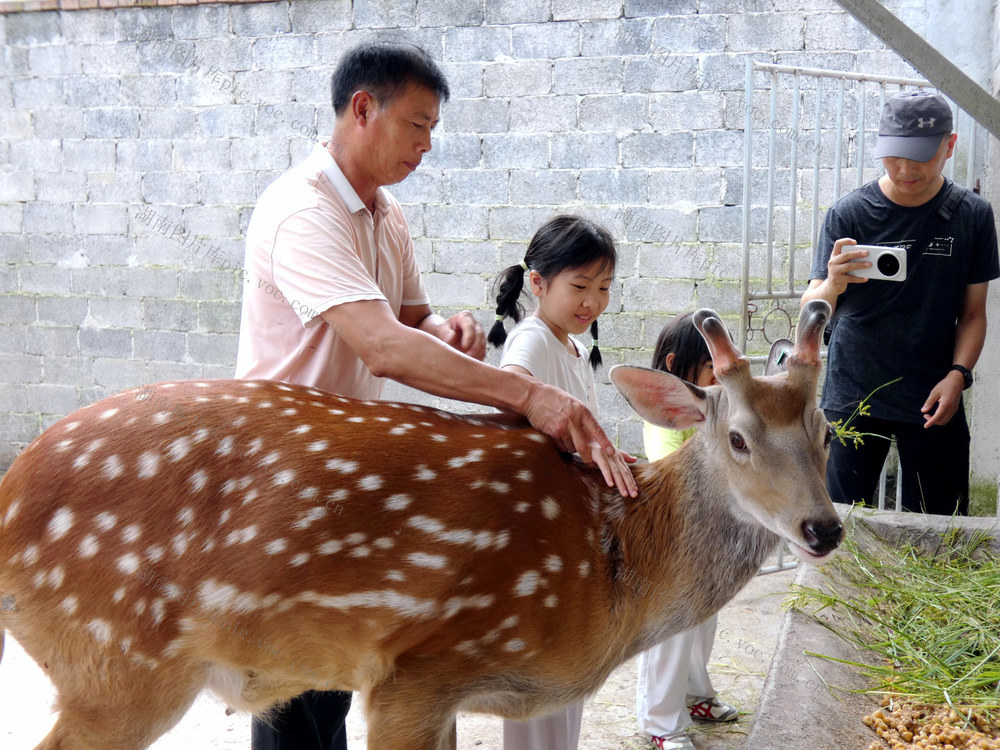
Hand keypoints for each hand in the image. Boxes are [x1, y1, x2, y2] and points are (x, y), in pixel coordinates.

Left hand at [435, 311, 485, 360]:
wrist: (446, 335)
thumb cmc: (444, 331)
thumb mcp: (441, 329)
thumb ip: (445, 333)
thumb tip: (451, 339)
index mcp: (465, 317)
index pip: (469, 326)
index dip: (469, 337)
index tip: (464, 347)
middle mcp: (475, 324)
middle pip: (479, 335)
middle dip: (475, 347)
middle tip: (468, 357)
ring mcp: (480, 334)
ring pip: (483, 344)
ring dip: (477, 354)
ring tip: (469, 362)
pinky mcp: (481, 345)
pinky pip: (483, 352)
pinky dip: (478, 358)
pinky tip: (471, 364)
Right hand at [522, 381, 635, 496]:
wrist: (533, 396)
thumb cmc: (554, 399)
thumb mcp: (573, 404)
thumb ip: (582, 417)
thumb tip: (593, 432)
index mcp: (582, 411)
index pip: (597, 430)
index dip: (605, 443)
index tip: (612, 453)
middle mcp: (574, 419)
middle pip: (584, 446)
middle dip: (588, 458)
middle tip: (591, 463)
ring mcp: (562, 426)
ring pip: (571, 447)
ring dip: (571, 447)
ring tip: (564, 435)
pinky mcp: (552, 432)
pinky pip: (560, 446)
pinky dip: (560, 445)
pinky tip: (555, 435)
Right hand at [589, 445, 637, 497]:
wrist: (585, 438)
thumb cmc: (598, 447)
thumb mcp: (611, 452)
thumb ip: (624, 457)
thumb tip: (635, 459)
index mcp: (618, 456)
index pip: (626, 471)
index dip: (631, 481)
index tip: (635, 492)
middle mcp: (614, 456)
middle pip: (623, 472)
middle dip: (629, 484)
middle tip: (634, 495)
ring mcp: (607, 455)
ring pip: (616, 471)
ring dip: (620, 483)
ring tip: (624, 493)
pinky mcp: (598, 455)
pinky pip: (604, 467)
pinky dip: (608, 476)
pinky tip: (611, 485)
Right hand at [824, 238, 868, 295]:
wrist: (831, 286)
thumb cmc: (840, 272)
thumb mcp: (842, 263)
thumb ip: (850, 259)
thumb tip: (865, 257)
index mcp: (834, 255)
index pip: (838, 244)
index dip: (846, 241)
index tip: (855, 242)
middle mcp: (832, 262)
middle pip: (845, 255)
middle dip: (857, 253)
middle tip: (866, 253)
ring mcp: (834, 271)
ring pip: (848, 266)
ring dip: (860, 265)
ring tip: (869, 264)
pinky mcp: (837, 280)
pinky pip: (850, 278)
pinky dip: (859, 278)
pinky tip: (865, 278)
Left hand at [921, 370, 963, 426]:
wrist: (957, 381)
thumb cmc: (945, 385)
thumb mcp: (934, 392)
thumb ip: (929, 402)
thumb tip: (923, 411)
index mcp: (946, 404)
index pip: (938, 417)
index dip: (931, 422)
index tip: (925, 426)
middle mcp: (951, 408)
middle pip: (942, 421)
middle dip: (933, 421)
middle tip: (925, 415)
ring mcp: (954, 409)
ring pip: (945, 420)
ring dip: (937, 420)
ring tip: (928, 415)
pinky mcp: (955, 408)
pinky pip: (948, 417)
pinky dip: (941, 418)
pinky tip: (935, 413)